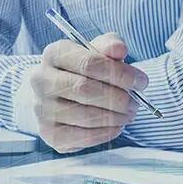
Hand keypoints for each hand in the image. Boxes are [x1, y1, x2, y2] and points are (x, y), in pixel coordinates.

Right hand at [33, 34, 147, 152]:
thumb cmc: (83, 71)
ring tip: (129, 114)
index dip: (119, 73)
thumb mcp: (98, 51)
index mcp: (54, 54)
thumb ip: (110, 46)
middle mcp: (41, 80)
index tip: (141, 82)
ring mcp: (42, 108)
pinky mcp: (49, 133)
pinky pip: (83, 137)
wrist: (56, 95)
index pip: (88, 62)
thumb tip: (119, 49)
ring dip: (115, 117)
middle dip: (118, 98)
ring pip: (85, 115)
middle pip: (85, 89)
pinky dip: (106, 133)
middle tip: (136, 103)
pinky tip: (116, 126)